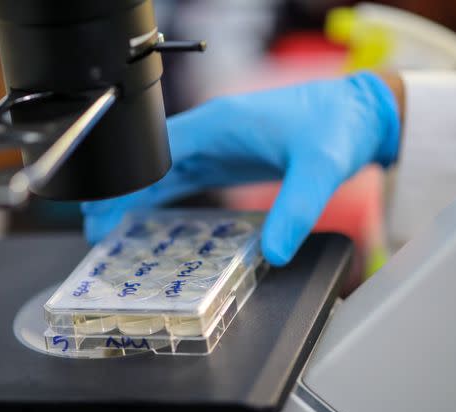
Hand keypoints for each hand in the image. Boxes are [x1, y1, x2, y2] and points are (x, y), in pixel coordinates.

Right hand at [82, 71, 401, 265]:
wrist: (360, 115)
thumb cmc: (338, 127)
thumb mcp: (319, 168)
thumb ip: (296, 209)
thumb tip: (274, 252)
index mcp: (218, 124)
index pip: (157, 151)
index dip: (127, 181)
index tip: (103, 209)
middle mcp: (210, 133)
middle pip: (150, 165)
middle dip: (121, 195)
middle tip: (95, 229)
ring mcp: (216, 145)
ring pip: (162, 174)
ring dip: (136, 200)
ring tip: (108, 230)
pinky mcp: (227, 158)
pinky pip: (184, 180)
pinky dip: (163, 200)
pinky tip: (149, 222)